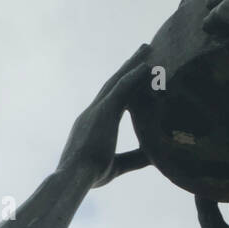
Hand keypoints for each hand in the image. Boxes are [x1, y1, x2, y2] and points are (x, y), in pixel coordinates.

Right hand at [57, 45, 151, 187]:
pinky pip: (121, 89)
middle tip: (144, 50)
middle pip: (114, 82)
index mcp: (94, 122)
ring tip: (147, 48)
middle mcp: (93, 111)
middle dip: (129, 66)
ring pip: (118, 80)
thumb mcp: (118, 165)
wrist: (73, 179)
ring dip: (133, 63)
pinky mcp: (103, 112)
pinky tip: (146, 66)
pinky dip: (134, 76)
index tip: (139, 72)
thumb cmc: (91, 175)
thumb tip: (154, 156)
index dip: (126, 84)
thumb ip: (134, 158)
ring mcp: (96, 110)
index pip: (113, 97)